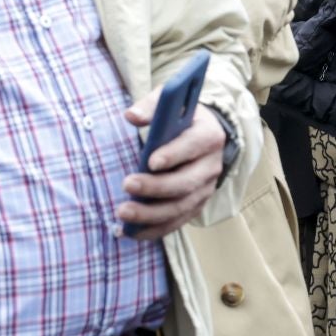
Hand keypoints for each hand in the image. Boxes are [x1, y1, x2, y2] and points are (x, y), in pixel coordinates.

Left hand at [119, 95, 227, 239]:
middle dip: (156, 187)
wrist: (202, 137)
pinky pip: (176, 222)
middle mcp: (211, 165)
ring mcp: (205, 189)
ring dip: (151, 214)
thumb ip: (151, 106)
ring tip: (123, 213)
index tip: (150, 161)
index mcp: (209, 136)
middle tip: (127, 185)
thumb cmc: (181, 118)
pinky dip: (154, 230)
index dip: (174, 154)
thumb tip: (131, 116)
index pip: (194, 145)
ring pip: (181, 207)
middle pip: (186, 182)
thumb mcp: (171, 103)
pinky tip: (130, 231)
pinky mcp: (195, 206)